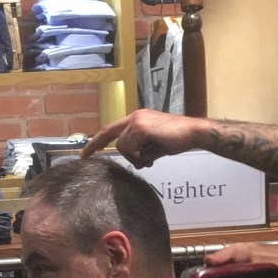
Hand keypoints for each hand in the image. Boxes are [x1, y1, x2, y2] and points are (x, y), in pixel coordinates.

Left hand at [82, 109, 205, 167]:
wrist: (193, 133)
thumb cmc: (178, 139)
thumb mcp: (154, 146)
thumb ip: (141, 150)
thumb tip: (136, 161)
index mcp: (138, 118)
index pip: (112, 129)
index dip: (98, 139)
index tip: (86, 150)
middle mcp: (135, 116)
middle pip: (112, 136)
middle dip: (97, 145)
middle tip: (84, 156)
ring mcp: (137, 121)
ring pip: (123, 147)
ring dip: (136, 157)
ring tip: (151, 158)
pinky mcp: (140, 127)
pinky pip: (131, 148)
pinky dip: (141, 156)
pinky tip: (153, 155)